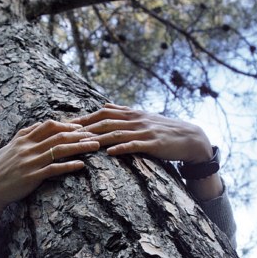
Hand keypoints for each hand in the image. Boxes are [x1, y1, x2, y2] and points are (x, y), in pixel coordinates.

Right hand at [0, 120, 99, 245]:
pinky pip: (54, 169)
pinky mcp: (32, 177)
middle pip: (58, 135)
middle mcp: (28, 148)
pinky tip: (81, 165)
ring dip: (79, 147)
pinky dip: (69, 166)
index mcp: (23, 139)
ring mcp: (31, 162)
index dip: (67, 124)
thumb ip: (23, 135)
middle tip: (95, 133)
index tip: (81, 126)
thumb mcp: (8, 147)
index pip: (48, 125)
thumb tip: (36, 125)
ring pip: (59, 150)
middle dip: (79, 133)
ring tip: (95, 146)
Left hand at [74, 103, 222, 199]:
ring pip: (115, 133)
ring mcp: (143, 131)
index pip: (103, 112)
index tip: (66, 124)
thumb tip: (104, 105)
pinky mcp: (152, 143)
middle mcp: (135, 119)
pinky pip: (134, 144)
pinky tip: (109, 152)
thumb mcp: (143, 117)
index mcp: (131, 113)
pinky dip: (120, 147)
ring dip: (97, 138)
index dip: (84, 118)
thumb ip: (123, 112)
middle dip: (84, 128)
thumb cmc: (164, 130)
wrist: (191, 138)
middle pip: (105, 122)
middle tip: (65, 135)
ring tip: (80, 144)